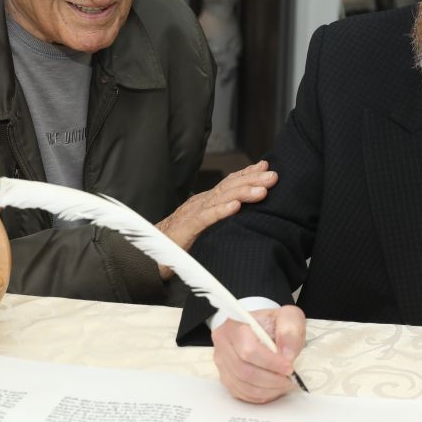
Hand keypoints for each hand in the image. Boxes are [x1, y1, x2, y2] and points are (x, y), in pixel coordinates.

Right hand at [155, 161, 276, 277]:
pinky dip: (220, 211)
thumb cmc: (175, 242)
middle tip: (274, 176)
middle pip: (228, 187)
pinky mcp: (185, 229)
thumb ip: (218, 220)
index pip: (228, 184)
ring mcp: (192, 214)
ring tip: (262, 190)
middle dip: (252, 179)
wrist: (147, 254)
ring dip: (242, 192)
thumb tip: (240, 215)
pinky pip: (204, 218)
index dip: (246, 174)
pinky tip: (235, 207)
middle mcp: (199, 203)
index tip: (266, 167)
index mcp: (205, 202)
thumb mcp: (203, 228)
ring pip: (220, 199)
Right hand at [212, 305, 304, 403]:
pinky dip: (259, 396)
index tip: (289, 368)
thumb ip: (290, 330)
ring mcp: (221, 362)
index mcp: (235, 325)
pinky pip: (240, 393)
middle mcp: (223, 344)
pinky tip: (272, 389)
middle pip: (244, 371)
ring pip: (242, 385)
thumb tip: (286, 355)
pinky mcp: (224, 376)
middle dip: (271, 380)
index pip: (249, 350)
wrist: (259, 328)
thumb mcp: (288, 316)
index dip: (271, 363)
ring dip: (267, 390)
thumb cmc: (272, 323)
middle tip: (289, 380)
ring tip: (284, 385)